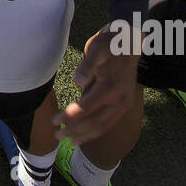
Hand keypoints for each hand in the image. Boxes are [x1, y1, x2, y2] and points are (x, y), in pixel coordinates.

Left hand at [53, 25, 140, 144]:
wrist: (131, 44)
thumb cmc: (110, 45)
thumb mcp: (97, 48)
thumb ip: (87, 66)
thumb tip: (78, 82)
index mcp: (110, 88)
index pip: (86, 108)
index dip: (69, 116)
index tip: (54, 120)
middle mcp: (119, 101)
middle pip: (94, 122)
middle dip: (74, 130)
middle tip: (56, 135)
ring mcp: (123, 105)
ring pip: (102, 127)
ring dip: (83, 135)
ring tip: (67, 140)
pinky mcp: (123, 107)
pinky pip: (108, 124)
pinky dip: (94, 133)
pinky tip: (82, 138)